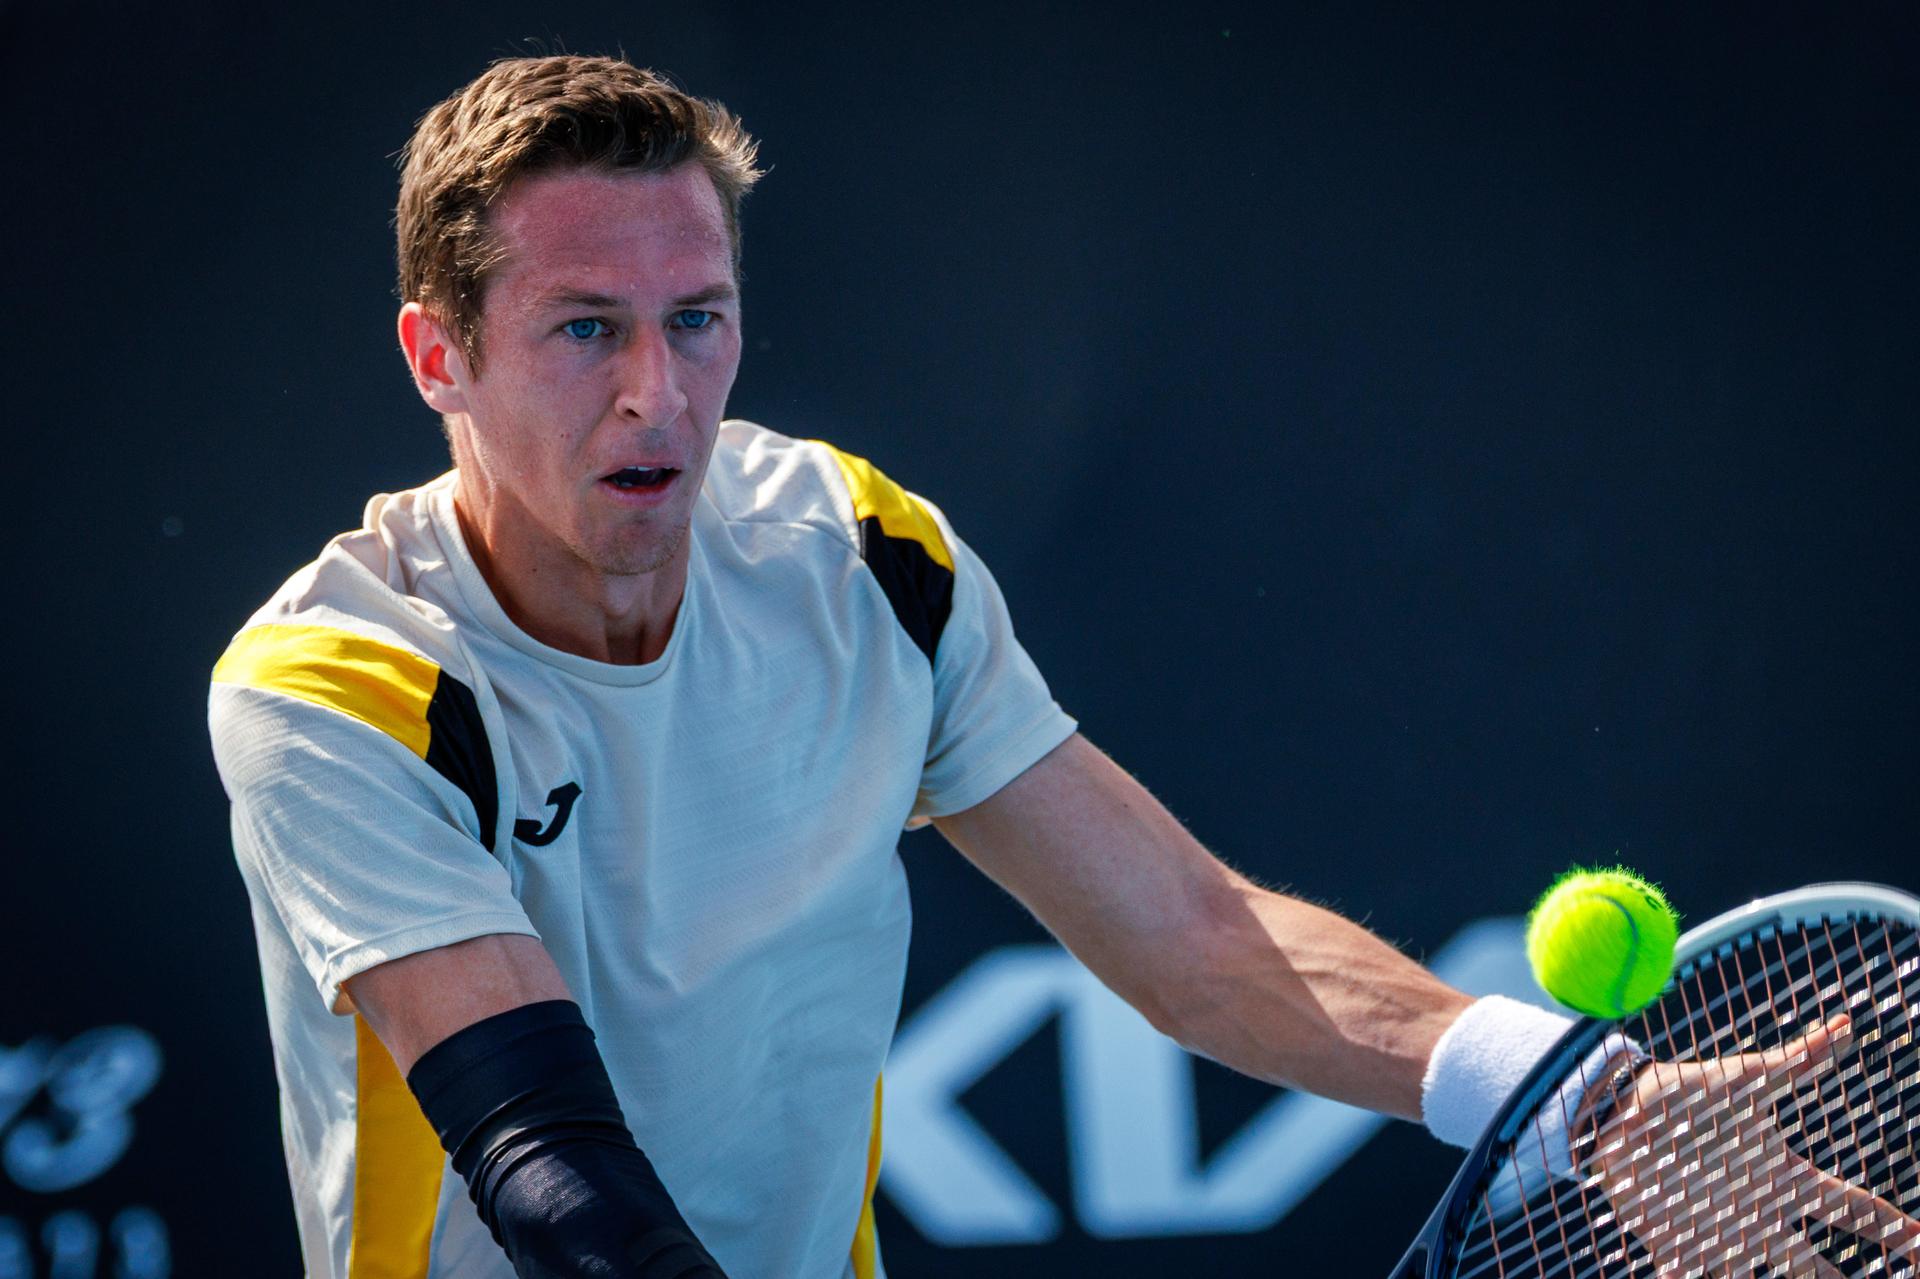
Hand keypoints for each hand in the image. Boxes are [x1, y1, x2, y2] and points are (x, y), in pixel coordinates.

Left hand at [1588, 1016, 1919, 1277]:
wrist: (1621, 1108)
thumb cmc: (1689, 1092)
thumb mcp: (1750, 1079)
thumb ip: (1801, 1058)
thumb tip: (1847, 1022)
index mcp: (1784, 1179)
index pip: (1856, 1210)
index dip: (1899, 1233)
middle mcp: (1758, 1214)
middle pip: (1812, 1266)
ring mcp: (1719, 1232)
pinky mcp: (1676, 1244)